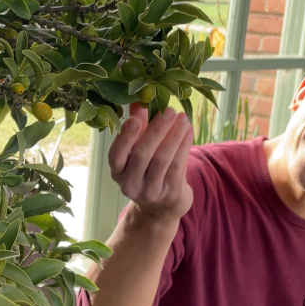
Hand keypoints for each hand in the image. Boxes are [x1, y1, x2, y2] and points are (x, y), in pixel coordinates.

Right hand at [108, 103, 194, 221]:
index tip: (136, 119)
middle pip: (142, 156)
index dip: (125, 138)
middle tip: (169, 111)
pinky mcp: (170, 193)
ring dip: (174, 136)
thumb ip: (137, 125)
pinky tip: (189, 131)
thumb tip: (139, 98)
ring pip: (162, 160)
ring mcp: (150, 191)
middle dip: (156, 131)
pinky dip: (184, 146)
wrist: (160, 207)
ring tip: (183, 118)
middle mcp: (130, 184)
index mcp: (117, 171)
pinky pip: (178, 166)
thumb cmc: (147, 169)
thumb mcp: (137, 150)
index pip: (116, 155)